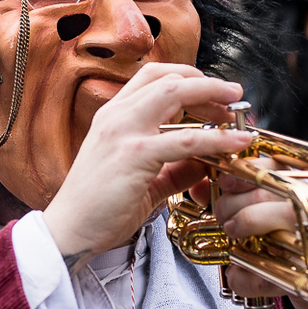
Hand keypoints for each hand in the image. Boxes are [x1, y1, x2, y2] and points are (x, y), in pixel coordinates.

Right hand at [42, 65, 251, 270]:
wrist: (69, 231)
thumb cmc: (98, 209)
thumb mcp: (141, 180)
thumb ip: (174, 169)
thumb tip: (205, 164)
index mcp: (113, 116)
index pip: (153, 77)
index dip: (187, 78)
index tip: (212, 95)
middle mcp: (116, 115)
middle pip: (168, 78)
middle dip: (206, 83)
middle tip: (233, 95)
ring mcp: (123, 132)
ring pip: (176, 93)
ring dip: (213, 96)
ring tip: (238, 109)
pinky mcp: (134, 155)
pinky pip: (187, 140)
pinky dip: (218, 139)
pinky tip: (238, 142)